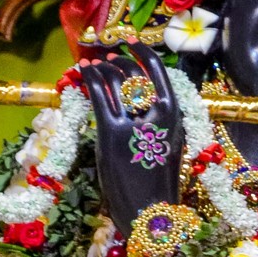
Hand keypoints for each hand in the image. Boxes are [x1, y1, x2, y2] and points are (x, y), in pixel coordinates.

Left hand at [79, 43, 182, 234]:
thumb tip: (141, 96)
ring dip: (100, 68)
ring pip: (114, 82)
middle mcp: (157, 116)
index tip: (130, 43)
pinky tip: (82, 72)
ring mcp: (134, 126)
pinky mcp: (112, 137)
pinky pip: (98, 97)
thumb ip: (160, 120)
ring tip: (91, 64)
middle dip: (117, 60)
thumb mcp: (169, 145)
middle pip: (134, 74)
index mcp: (176, 116)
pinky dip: (89, 79)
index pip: (159, 72)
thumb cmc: (158, 184)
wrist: (152, 213)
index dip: (142, 53)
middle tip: (106, 58)